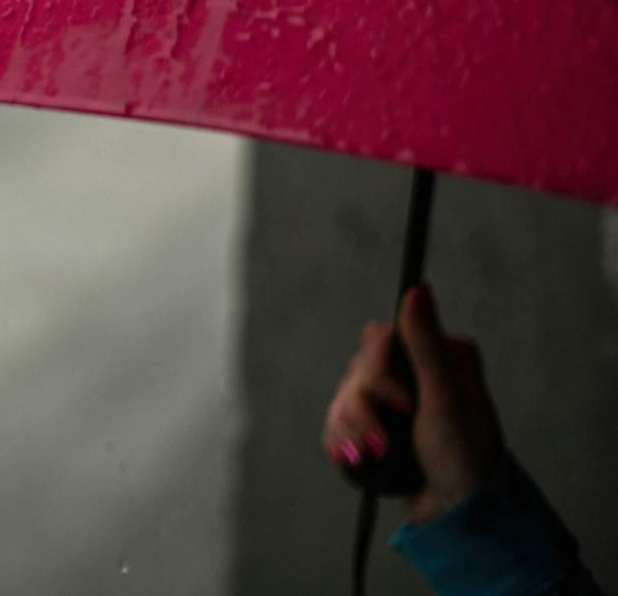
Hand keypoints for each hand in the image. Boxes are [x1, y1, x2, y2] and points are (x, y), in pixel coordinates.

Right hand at [322, 284, 503, 522]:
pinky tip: (357, 457)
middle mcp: (414, 370)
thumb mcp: (446, 400)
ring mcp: (394, 398)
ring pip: (343, 396)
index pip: (377, 338)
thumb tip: (417, 289)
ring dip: (352, 430)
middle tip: (386, 441)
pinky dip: (342, 440)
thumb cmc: (464, 457)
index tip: (403, 405)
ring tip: (374, 456)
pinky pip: (338, 419)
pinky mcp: (378, 423)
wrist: (457, 513)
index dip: (378, 374)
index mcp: (438, 354)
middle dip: (363, 411)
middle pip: (357, 370)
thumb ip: (426, 346)